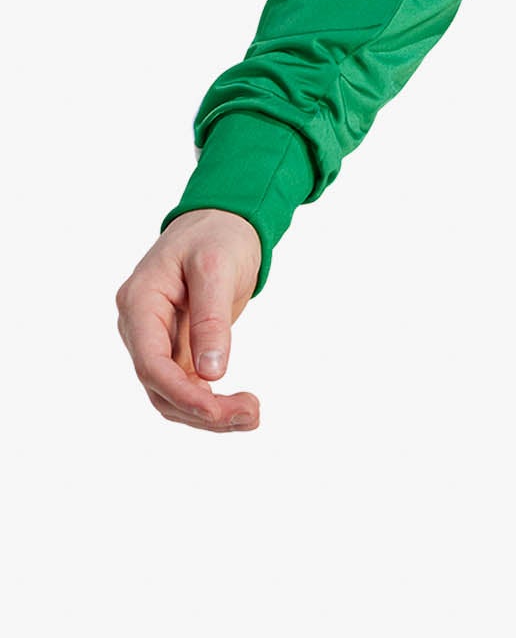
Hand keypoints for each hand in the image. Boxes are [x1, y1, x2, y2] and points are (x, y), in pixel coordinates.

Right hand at [115, 210, 262, 432]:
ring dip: (208, 414)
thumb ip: (211, 318)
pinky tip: (241, 408)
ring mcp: (156, 340)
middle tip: (252, 413)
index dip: (181, 393)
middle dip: (202, 410)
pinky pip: (186, 386)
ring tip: (252, 415)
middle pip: (159, 387)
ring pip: (171, 394)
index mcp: (140, 303)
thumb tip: (212, 373)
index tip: (218, 409)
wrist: (222, 222)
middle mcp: (141, 327)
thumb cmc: (217, 235)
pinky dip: (211, 402)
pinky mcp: (176, 348)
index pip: (150, 363)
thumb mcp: (216, 267)